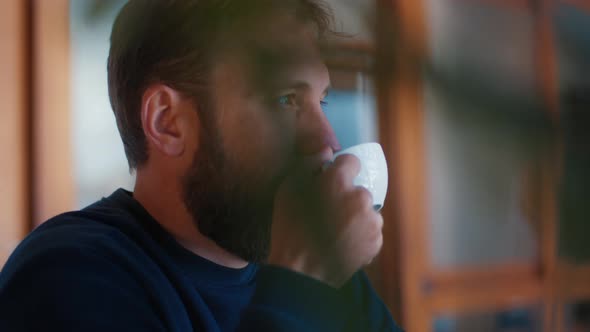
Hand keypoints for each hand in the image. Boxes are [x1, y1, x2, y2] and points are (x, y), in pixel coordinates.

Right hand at [268, 148, 383, 287]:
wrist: (301, 272)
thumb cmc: (290, 229)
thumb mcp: (287, 189)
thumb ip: (308, 164)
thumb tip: (326, 151)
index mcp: (338, 182)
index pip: (351, 162)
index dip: (340, 170)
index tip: (330, 182)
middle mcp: (359, 198)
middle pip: (359, 189)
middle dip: (347, 197)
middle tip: (328, 213)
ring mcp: (370, 222)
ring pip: (366, 211)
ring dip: (355, 216)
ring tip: (334, 231)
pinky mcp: (376, 242)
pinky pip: (370, 231)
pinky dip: (360, 235)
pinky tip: (342, 243)